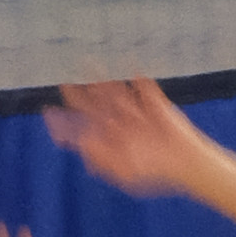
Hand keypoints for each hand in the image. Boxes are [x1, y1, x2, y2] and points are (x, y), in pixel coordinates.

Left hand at [44, 77, 220, 200]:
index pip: (82, 128)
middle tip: (62, 81)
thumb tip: (82, 143)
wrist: (189, 166)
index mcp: (110, 141)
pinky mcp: (156, 103)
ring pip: (115, 92)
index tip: (47, 112)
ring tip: (87, 62)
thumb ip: (103, 159)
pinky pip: (144, 86)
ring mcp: (137, 112)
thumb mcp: (125, 172)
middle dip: (78, 94)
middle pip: (93, 106)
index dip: (64, 121)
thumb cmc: (156, 175)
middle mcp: (120, 124)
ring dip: (101, 78)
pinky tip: (127, 61)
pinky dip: (136, 75)